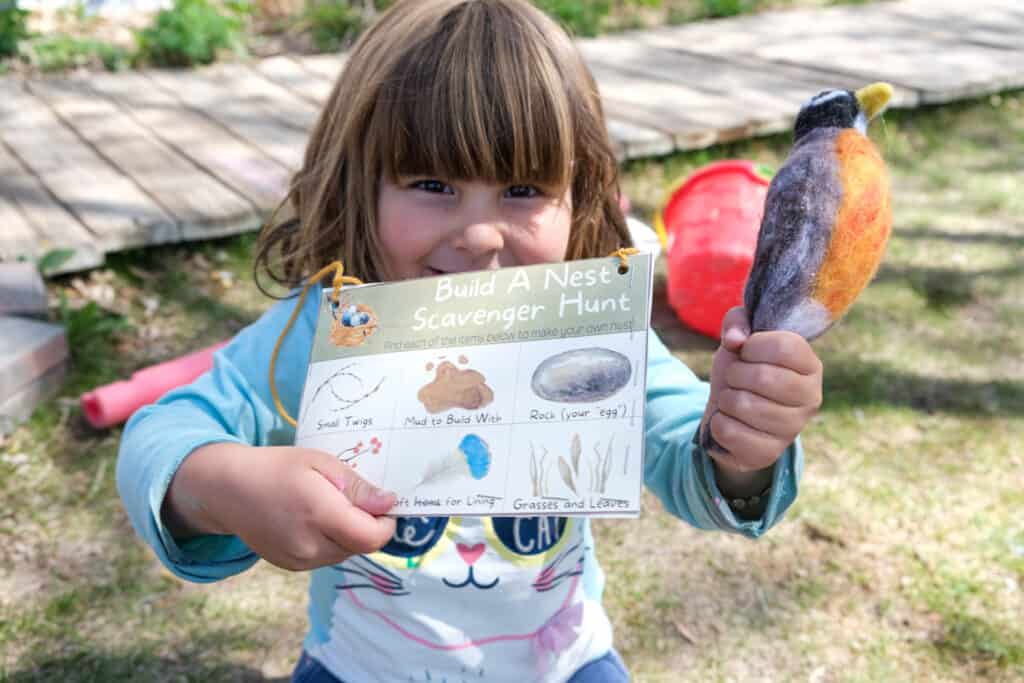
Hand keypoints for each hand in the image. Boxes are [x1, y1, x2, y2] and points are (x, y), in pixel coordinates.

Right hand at [164, 443, 396, 570]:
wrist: (228, 489)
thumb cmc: (277, 468)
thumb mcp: (322, 463)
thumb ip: (357, 487)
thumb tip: (389, 503)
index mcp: (319, 515)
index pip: (372, 537)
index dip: (386, 522)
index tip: (383, 502)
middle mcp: (310, 546)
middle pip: (361, 546)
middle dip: (367, 524)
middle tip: (351, 497)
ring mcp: (298, 561)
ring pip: (345, 553)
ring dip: (349, 533)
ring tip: (329, 505)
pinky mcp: (291, 567)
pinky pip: (327, 557)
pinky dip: (331, 540)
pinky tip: (314, 519)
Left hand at [702, 307, 822, 494]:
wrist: (729, 414)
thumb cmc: (741, 370)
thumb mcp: (739, 338)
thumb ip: (737, 322)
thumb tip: (736, 340)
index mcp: (810, 365)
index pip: (785, 346)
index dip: (754, 346)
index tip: (746, 352)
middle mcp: (811, 398)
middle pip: (763, 377)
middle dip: (735, 374)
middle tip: (736, 378)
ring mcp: (792, 429)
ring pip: (742, 405)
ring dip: (726, 399)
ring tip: (734, 400)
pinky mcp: (768, 454)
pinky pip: (728, 431)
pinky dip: (718, 423)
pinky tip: (731, 422)